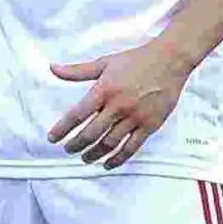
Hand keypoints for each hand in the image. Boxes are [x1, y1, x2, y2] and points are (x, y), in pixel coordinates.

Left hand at [47, 38, 198, 168]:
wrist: (169, 60)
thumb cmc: (137, 60)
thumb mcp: (105, 62)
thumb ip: (77, 71)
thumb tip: (53, 68)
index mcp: (104, 90)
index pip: (77, 114)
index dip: (62, 129)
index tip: (53, 138)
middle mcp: (118, 106)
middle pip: (91, 133)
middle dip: (76, 145)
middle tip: (68, 149)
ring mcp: (134, 117)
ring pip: (109, 143)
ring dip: (94, 154)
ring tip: (85, 158)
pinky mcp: (149, 125)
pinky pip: (131, 148)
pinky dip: (118, 159)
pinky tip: (108, 164)